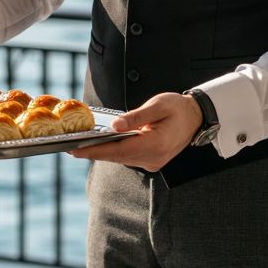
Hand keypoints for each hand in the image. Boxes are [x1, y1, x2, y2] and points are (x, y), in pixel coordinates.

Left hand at [68, 92, 202, 171]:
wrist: (197, 117)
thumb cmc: (177, 107)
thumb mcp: (157, 105)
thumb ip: (136, 117)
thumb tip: (115, 126)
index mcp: (155, 144)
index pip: (118, 150)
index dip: (95, 151)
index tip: (76, 151)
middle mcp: (154, 157)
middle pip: (117, 157)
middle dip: (93, 152)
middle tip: (70, 147)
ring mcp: (153, 162)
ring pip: (121, 159)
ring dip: (103, 152)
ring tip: (82, 145)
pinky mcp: (152, 161)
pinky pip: (128, 158)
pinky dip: (115, 152)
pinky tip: (102, 144)